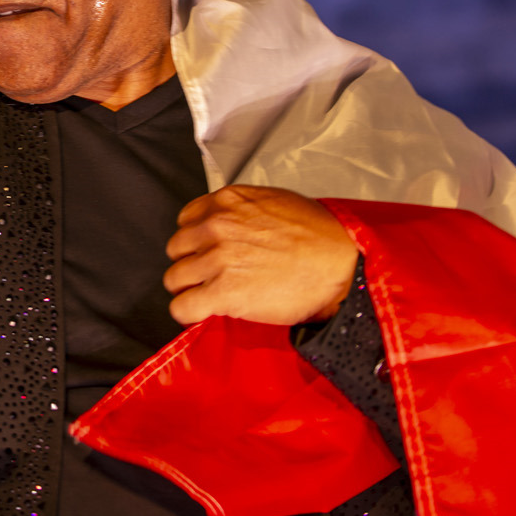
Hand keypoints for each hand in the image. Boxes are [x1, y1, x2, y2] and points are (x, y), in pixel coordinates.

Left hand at [163, 185, 358, 326]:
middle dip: (192, 264)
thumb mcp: (274, 203)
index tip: (208, 253)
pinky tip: (203, 313)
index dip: (197, 241)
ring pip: (174, 278)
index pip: (186, 221)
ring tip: (210, 296)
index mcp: (226, 201)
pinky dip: (188, 313)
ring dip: (189, 289)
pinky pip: (181, 307)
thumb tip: (226, 228)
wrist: (341, 265)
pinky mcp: (222, 292)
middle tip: (212, 276)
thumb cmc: (318, 236)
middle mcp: (216, 226)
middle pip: (176, 249)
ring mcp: (216, 259)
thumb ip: (241, 212)